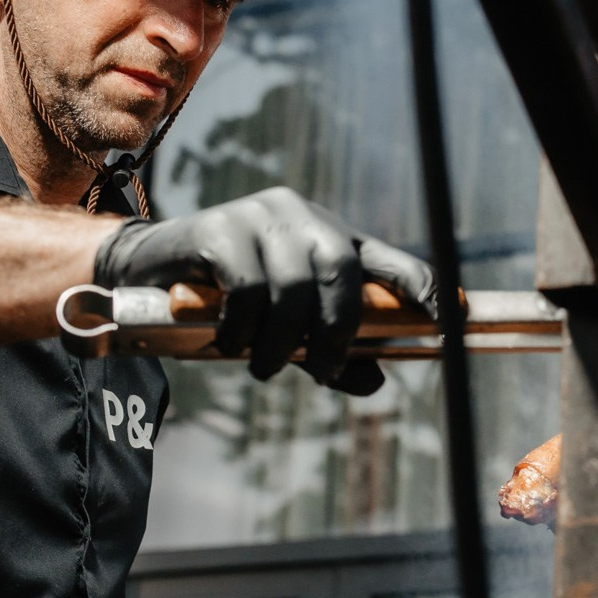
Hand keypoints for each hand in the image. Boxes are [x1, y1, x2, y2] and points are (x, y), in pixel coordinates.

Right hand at [93, 187, 436, 394]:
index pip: (388, 258)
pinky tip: (229, 343)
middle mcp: (301, 217)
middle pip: (341, 273)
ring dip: (280, 341)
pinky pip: (246, 286)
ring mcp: (259, 216)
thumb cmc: (229, 302)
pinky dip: (242, 327)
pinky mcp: (219, 227)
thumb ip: (332, 355)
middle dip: (336, 332)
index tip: (451, 317)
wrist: (146, 270)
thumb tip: (376, 381)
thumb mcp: (285, 330)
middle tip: (318, 371)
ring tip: (261, 365)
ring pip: (292, 286)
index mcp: (330, 238)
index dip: (423, 285)